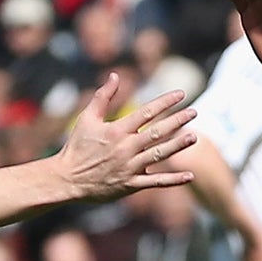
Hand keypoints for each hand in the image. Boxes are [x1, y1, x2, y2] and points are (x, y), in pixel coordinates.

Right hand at [56, 75, 197, 200]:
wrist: (66, 179)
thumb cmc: (76, 147)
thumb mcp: (86, 118)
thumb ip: (103, 96)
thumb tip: (115, 75)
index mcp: (117, 130)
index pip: (146, 112)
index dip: (165, 102)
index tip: (181, 94)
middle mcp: (126, 148)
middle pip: (157, 132)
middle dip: (177, 121)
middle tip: (194, 112)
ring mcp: (129, 167)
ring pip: (159, 155)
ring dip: (178, 145)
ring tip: (194, 136)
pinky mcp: (130, 185)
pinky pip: (155, 182)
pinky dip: (173, 180)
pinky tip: (190, 176)